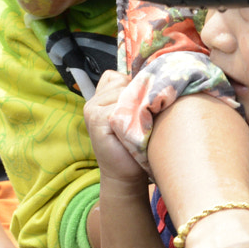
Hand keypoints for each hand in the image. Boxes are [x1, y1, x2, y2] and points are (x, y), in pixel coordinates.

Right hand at [85, 70, 150, 188]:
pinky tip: (132, 132)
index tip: (142, 105)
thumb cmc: (135, 142)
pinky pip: (121, 106)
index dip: (136, 87)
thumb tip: (155, 74)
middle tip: (141, 119)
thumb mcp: (134, 114)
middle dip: (139, 96)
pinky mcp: (97, 119)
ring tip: (137, 126)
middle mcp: (93, 101)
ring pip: (125, 92)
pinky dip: (132, 118)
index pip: (120, 75)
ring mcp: (93, 110)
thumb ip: (134, 95)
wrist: (126, 173)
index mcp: (101, 96)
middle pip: (125, 81)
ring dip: (137, 106)